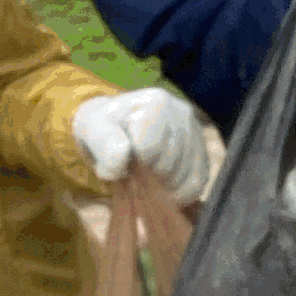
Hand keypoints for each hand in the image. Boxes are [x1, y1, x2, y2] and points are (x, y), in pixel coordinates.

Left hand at [71, 86, 211, 206]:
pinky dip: (177, 192)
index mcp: (156, 102)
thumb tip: (122, 159)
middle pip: (167, 164)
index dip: (131, 162)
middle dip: (146, 174)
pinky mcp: (203, 153)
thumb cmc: (104, 127)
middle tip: (133, 166)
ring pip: (183, 177)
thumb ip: (104, 143)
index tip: (123, 156)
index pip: (150, 148)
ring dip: (160, 185)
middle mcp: (183, 113)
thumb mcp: (92, 129)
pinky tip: (162, 184)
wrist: (117, 126)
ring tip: (145, 171)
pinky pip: (196, 184)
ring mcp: (196, 133)